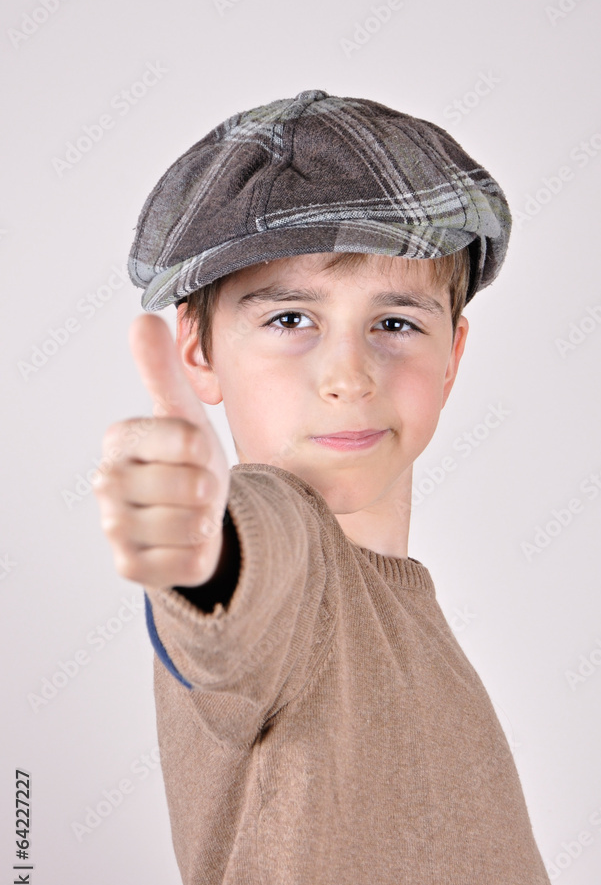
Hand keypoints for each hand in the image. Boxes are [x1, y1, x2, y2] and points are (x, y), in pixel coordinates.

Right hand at [93, 313, 229, 589]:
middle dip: (209, 489)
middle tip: (197, 488)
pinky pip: (185, 562)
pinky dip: (199, 553)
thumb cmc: (187, 461)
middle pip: (191, 486)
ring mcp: (115, 527)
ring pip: (189, 526)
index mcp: (121, 439)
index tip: (196, 453)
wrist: (194, 516)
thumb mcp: (183, 415)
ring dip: (206, 522)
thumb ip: (163, 371)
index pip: (187, 440)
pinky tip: (185, 542)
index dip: (206, 450)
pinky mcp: (129, 566)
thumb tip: (142, 318)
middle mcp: (108, 482)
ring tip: (193, 513)